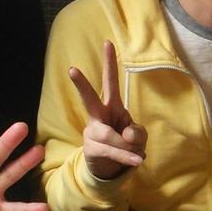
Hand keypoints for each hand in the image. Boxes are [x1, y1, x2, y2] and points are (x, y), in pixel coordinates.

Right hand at [69, 39, 146, 179]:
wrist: (109, 168)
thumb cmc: (125, 144)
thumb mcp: (139, 137)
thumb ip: (137, 132)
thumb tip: (127, 135)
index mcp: (111, 106)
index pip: (110, 82)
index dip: (109, 63)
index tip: (107, 42)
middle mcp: (98, 116)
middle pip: (89, 98)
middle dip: (81, 84)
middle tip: (72, 69)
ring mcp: (92, 132)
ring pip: (110, 136)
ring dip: (129, 147)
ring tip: (139, 154)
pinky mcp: (91, 149)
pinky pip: (112, 151)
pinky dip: (127, 157)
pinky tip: (138, 160)